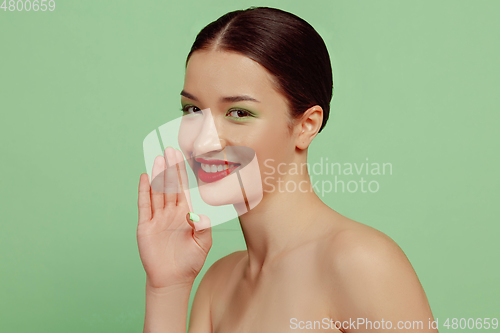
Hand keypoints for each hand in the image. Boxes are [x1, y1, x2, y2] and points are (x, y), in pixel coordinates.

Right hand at [137, 147, 211, 288]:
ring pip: (157, 192)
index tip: (183, 157)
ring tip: (158, 158)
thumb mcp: (203, 244)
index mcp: (186, 214)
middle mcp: (171, 212)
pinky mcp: (145, 226)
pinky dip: (144, 191)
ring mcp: (158, 218)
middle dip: (171, 168)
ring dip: (158, 176)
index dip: (184, 173)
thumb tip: (201, 215)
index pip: (185, 189)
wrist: (172, 279)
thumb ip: (204, 228)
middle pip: (170, 186)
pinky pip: (144, 205)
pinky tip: (145, 177)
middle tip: (170, 150)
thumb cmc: (190, 261)